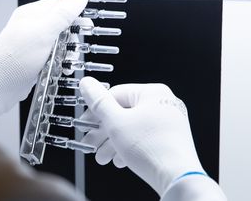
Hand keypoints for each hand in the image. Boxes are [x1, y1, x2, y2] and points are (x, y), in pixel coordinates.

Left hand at [0, 0, 87, 120]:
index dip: (74, 12)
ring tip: (69, 60)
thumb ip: (63, 15)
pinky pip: (52, 55)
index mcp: (30, 14)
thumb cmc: (15, 60)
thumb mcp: (43, 33)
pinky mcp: (33, 58)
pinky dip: (60, 61)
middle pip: (60, 23)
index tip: (85, 24)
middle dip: (72, 35)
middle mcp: (30, 26)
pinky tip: (62, 68)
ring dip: (67, 50)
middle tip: (78, 45)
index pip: (58, 4)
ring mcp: (31, 43)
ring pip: (58, 41)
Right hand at [79, 77, 204, 195]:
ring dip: (112, 143)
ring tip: (102, 157)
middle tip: (90, 143)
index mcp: (152, 93)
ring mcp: (168, 122)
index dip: (95, 111)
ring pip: (131, 128)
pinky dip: (128, 148)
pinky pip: (143, 138)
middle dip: (103, 133)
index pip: (114, 94)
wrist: (177, 178)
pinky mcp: (170, 139)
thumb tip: (87, 84)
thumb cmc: (152, 149)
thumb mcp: (115, 122)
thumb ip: (98, 101)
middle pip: (122, 113)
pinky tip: (119, 160)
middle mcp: (163, 104)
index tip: (86, 124)